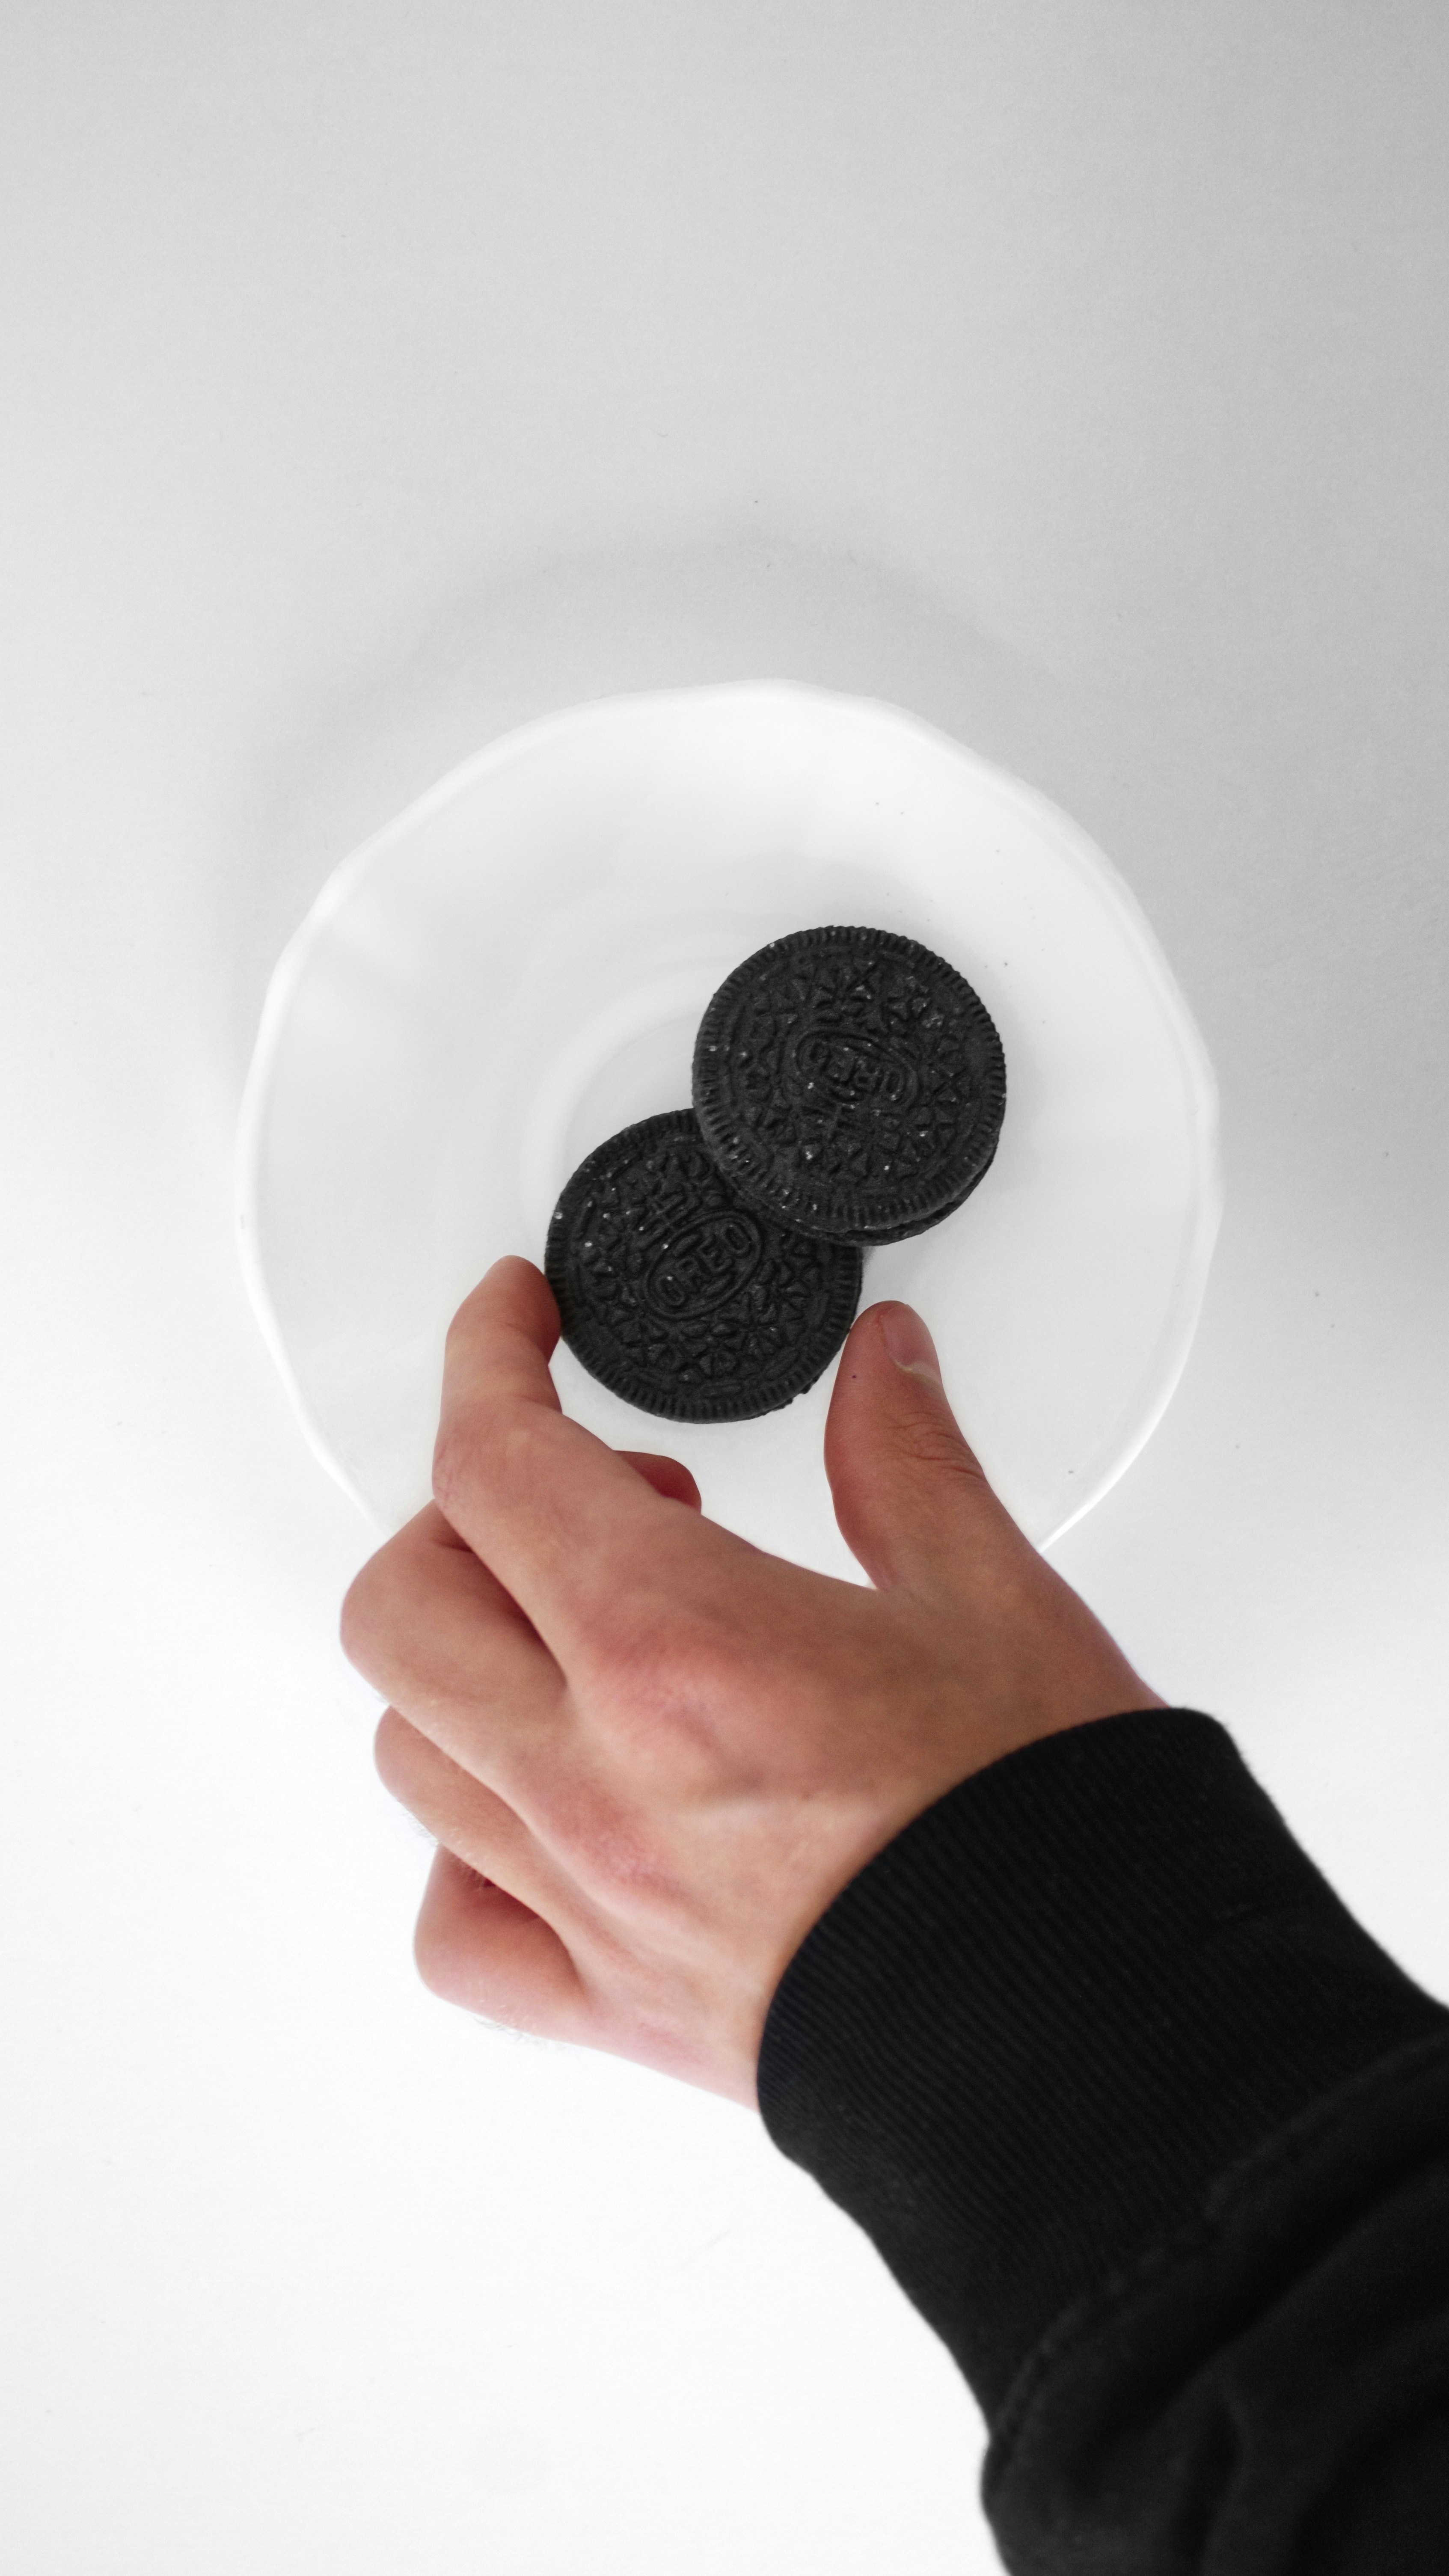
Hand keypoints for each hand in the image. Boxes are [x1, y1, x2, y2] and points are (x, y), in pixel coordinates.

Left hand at [341, 1256, 1166, 2110]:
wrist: (1098, 2051)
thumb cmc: (1053, 1844)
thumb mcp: (995, 1602)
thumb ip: (910, 1460)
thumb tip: (885, 1365)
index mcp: (680, 1649)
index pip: (495, 1462)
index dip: (487, 1356)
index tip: (515, 1317)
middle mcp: (598, 1778)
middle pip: (407, 1600)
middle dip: (474, 1513)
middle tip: (601, 1501)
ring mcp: (589, 1901)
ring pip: (411, 1747)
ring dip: (469, 1661)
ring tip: (590, 1641)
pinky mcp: (612, 2006)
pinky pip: (458, 1929)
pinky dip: (469, 1854)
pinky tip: (548, 1811)